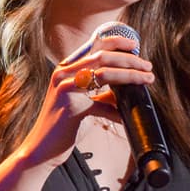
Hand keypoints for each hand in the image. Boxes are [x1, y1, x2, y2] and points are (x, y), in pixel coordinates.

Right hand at [19, 31, 154, 169]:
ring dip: (129, 75)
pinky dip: (117, 110)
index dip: (116, 42)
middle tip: (147, 66)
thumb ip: (101, 93)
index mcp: (66, 69)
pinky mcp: (70, 106)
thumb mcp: (84, 104)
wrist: (42, 148)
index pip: (93, 46)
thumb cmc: (63, 125)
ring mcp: (64, 87)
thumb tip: (126, 88)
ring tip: (146, 79)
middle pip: (102, 56)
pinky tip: (126, 115)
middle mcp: (63, 73)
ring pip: (104, 73)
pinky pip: (101, 104)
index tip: (135, 45)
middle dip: (129, 59)